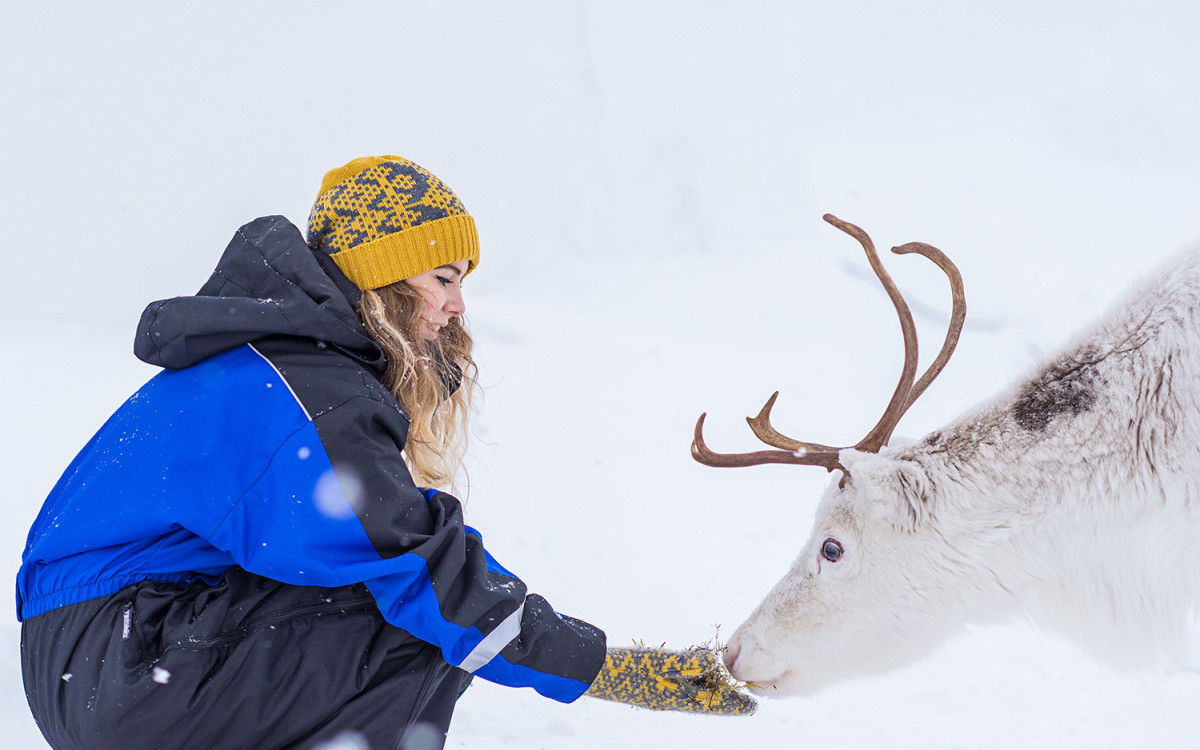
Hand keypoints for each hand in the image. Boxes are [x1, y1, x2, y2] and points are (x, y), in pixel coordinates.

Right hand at [583, 645, 755, 715]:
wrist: (597, 672)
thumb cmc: (628, 667)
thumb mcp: (662, 662)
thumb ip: (689, 662)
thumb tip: (715, 661)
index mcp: (677, 699)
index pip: (713, 704)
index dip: (735, 705)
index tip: (754, 707)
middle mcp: (672, 700)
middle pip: (706, 699)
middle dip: (726, 697)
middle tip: (749, 696)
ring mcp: (662, 694)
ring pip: (694, 692)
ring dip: (712, 688)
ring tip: (729, 685)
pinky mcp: (652, 685)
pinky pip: (680, 685)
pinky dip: (694, 680)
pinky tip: (699, 673)